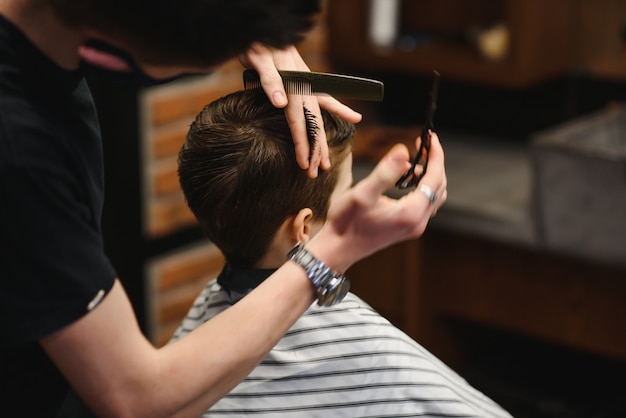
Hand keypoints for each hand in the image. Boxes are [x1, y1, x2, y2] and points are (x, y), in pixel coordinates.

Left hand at [241, 43, 361, 177]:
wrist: (266, 30)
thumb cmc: (260, 45)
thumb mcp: (260, 60)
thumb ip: (270, 81)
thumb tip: (280, 103)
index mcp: (293, 87)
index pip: (298, 122)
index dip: (302, 144)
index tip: (303, 163)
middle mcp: (304, 89)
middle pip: (312, 126)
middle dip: (314, 151)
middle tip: (314, 173)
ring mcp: (308, 87)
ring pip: (319, 119)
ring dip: (322, 141)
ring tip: (326, 163)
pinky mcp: (307, 83)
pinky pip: (325, 100)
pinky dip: (339, 108)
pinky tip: (355, 117)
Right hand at [308, 132, 446, 271]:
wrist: (338, 249)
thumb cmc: (346, 222)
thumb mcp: (362, 194)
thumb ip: (384, 172)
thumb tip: (403, 150)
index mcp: (410, 213)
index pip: (434, 178)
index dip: (435, 155)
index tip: (431, 137)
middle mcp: (417, 222)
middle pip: (439, 187)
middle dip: (433, 163)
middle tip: (421, 144)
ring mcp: (414, 227)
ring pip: (434, 196)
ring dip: (428, 176)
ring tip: (409, 162)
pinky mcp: (407, 228)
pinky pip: (424, 204)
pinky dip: (420, 188)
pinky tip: (403, 180)